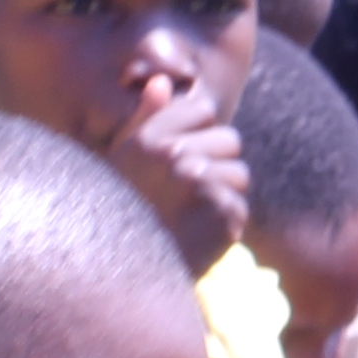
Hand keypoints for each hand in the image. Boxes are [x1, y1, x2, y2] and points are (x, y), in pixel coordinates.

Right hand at [109, 72, 250, 268]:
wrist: (118, 277)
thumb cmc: (118, 214)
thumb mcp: (120, 162)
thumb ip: (144, 120)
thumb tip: (162, 81)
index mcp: (148, 138)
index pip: (204, 111)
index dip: (196, 136)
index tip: (175, 162)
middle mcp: (173, 154)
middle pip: (230, 140)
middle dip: (215, 166)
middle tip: (184, 196)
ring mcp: (199, 183)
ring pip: (240, 175)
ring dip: (223, 196)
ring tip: (189, 217)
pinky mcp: (221, 212)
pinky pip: (240, 208)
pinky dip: (224, 227)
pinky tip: (197, 238)